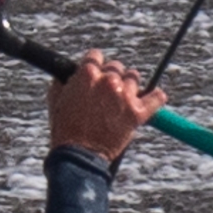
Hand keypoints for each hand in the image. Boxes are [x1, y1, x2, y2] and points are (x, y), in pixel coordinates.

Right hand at [48, 50, 166, 162]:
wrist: (79, 155)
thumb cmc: (65, 130)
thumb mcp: (56, 100)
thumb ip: (65, 82)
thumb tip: (71, 75)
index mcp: (87, 74)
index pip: (96, 56)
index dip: (95, 66)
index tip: (97, 73)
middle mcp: (108, 81)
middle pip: (116, 67)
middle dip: (111, 77)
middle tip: (107, 92)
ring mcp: (124, 96)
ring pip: (133, 78)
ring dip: (129, 86)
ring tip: (122, 99)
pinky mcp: (137, 112)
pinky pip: (156, 98)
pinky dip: (156, 97)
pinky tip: (155, 97)